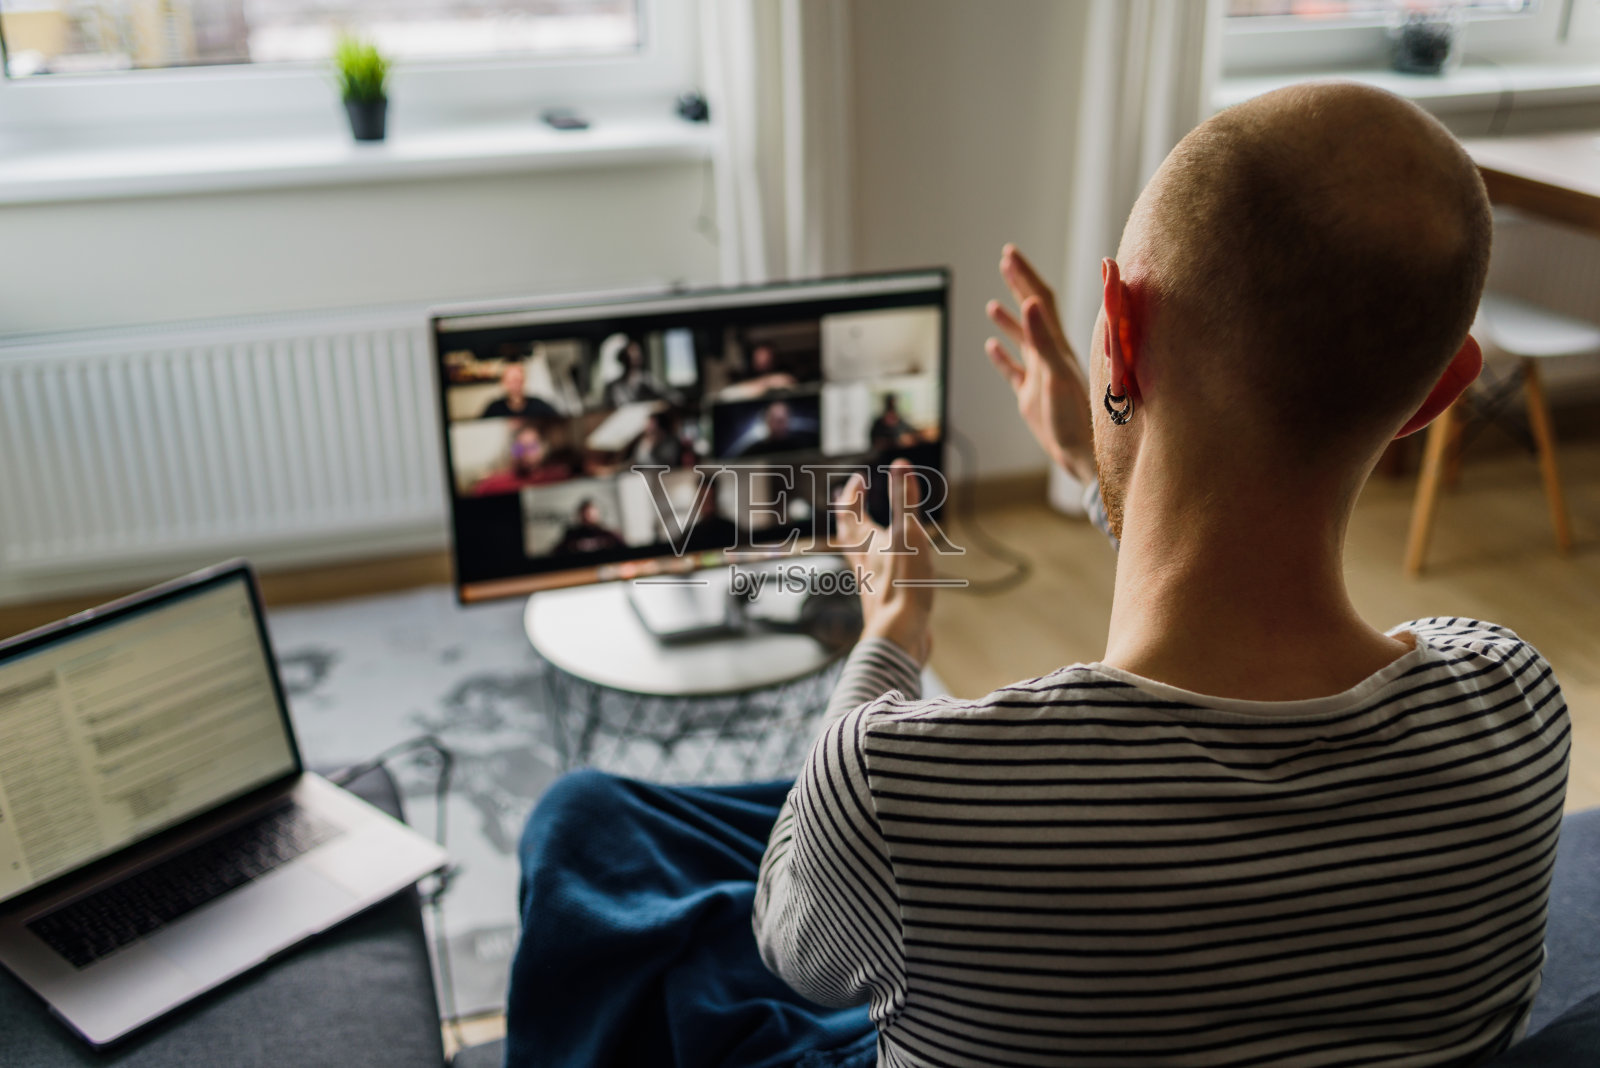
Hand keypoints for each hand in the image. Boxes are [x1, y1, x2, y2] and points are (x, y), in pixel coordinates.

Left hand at [834, 459, 934, 665]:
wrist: (899, 636)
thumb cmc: (903, 584)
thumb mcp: (909, 535)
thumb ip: (904, 501)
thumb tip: (900, 465)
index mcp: (866, 543)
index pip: (851, 511)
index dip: (853, 494)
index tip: (858, 480)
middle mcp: (863, 562)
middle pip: (848, 534)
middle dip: (849, 514)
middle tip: (850, 500)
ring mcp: (871, 583)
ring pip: (858, 555)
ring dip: (859, 539)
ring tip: (864, 531)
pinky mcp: (883, 601)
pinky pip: (874, 575)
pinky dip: (876, 564)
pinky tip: (887, 571)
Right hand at [985, 244, 1095, 483]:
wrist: (1083, 452)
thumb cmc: (1075, 417)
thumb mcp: (1056, 374)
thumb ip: (1043, 339)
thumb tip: (1031, 304)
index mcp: (1057, 345)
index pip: (1040, 300)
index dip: (1025, 276)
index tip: (1010, 254)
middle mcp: (1049, 354)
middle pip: (1032, 311)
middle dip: (1018, 284)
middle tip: (1005, 260)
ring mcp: (1040, 375)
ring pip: (1023, 339)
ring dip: (1009, 319)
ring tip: (993, 303)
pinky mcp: (1031, 396)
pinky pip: (1014, 370)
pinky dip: (1002, 356)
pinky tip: (992, 347)